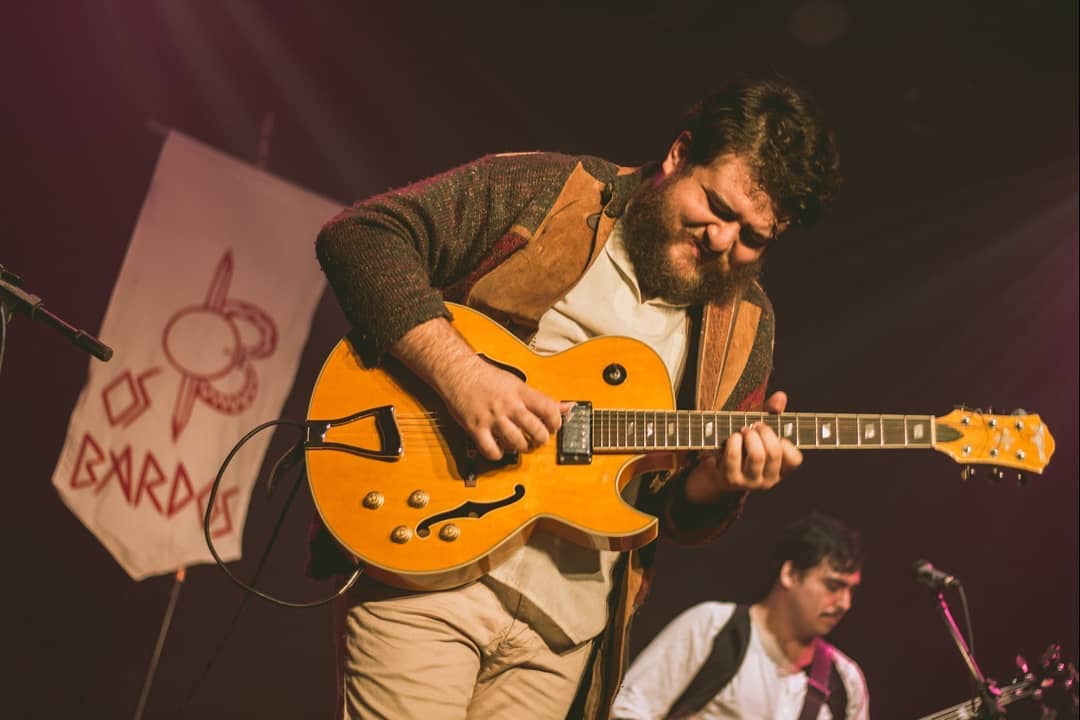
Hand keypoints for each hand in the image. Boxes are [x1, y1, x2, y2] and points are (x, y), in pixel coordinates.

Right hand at [439, 354, 562, 460]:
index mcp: (520, 392)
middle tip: (538, 439)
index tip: (554, 426)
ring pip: (517, 442)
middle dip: (541, 439)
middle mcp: (508, 405)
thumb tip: (566, 407)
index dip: (556, 422)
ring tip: (521, 444)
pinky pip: (491, 450)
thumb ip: (540, 398)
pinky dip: (498, 454)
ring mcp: (492, 417)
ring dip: (522, 447)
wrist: (458, 371)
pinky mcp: (476, 428)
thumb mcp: (517, 383)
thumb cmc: (486, 377)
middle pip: (535, 430)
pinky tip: (500, 449)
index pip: (548, 409)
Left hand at [682, 391, 802, 503]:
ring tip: (744, 430)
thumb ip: (771, 411)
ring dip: (750, 436)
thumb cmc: (744, 444)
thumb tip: (780, 396)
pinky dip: (733, 442)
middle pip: (774, 453)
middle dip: (764, 432)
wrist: (717, 468)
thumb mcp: (759, 428)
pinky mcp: (732, 479)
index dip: (786, 443)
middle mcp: (769, 479)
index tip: (775, 433)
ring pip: (757, 456)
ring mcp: (750, 482)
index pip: (795, 459)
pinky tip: (733, 437)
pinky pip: (734, 457)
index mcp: (781, 469)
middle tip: (755, 425)